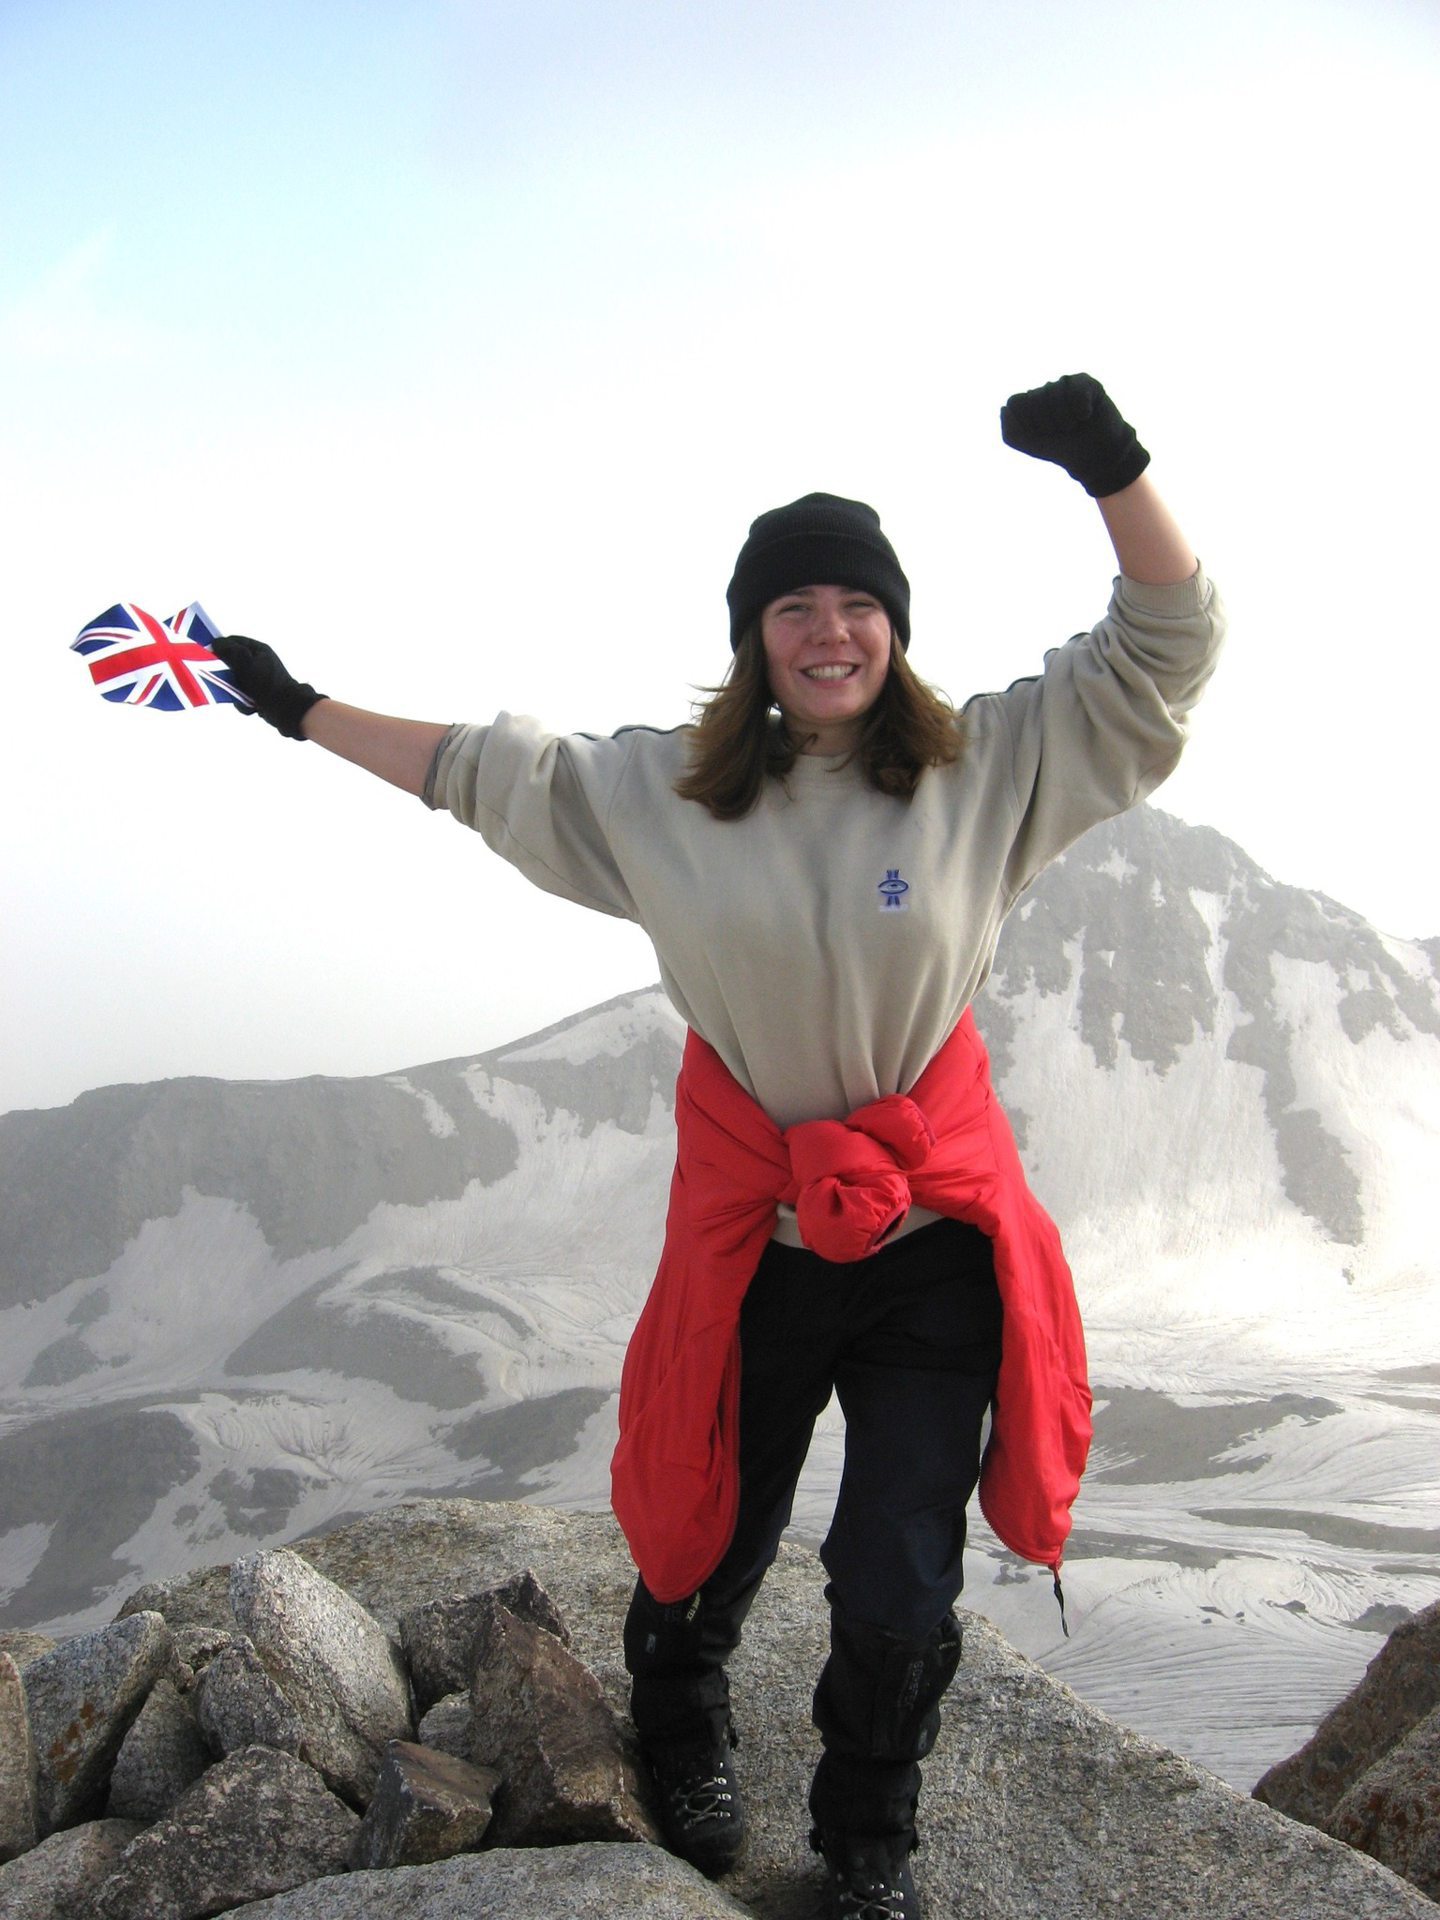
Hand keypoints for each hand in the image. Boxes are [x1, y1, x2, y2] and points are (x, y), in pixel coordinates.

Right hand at [208, 634, 324, 739]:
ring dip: (236, 691)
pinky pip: (244, 695)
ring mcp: (260, 679)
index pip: (233, 641)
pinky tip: (251, 705)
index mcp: (258, 650)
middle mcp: (259, 662)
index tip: (208, 655)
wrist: (287, 709)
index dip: (220, 647)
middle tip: (228, 681)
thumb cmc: (266, 683)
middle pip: (232, 663)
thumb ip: (230, 650)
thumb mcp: (246, 662)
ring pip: (236, 682)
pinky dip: (244, 701)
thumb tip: (216, 642)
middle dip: (227, 675)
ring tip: (244, 696)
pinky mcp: (260, 694)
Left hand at [1000, 373, 1149, 497]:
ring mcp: (1065, 383)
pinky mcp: (1085, 382)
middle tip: (1060, 431)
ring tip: (1074, 425)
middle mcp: (1045, 389)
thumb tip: (1005, 407)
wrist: (1093, 456)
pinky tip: (1086, 415)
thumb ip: (1010, 433)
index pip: (1015, 402)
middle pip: (1034, 399)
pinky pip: (1077, 391)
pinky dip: (1081, 410)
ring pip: (1055, 395)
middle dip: (1047, 423)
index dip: (1027, 424)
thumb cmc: (1061, 449)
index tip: (1040, 434)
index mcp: (1028, 402)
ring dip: (1065, 419)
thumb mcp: (1030, 446)